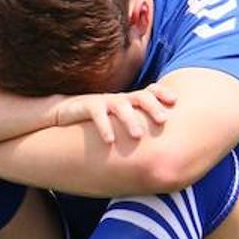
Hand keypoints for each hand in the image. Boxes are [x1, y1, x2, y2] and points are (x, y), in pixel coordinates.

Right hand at [51, 84, 176, 143]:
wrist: (63, 111)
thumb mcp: (118, 120)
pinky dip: (104, 127)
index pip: (149, 92)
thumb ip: (135, 125)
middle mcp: (119, 99)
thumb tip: (158, 146)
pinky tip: (110, 141)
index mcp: (129, 101)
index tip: (175, 101)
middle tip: (163, 120)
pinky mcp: (86, 106)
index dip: (162, 93)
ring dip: (130, 120)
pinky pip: (97, 114)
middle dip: (153, 107)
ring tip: (138, 135)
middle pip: (140, 96)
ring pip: (121, 106)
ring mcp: (103, 101)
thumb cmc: (96, 119)